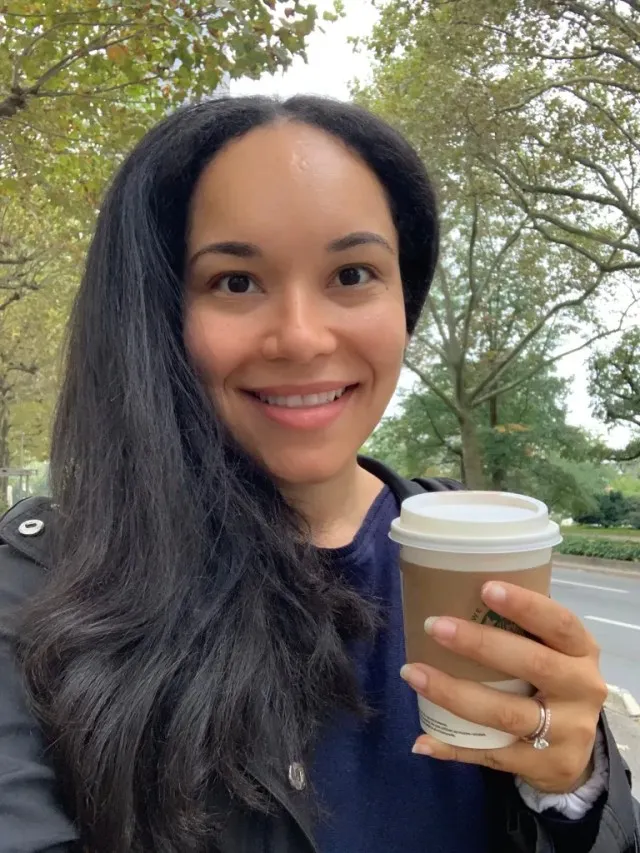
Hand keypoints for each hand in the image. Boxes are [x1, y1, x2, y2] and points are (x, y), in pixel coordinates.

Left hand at [400, 581, 607, 793]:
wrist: (577, 751)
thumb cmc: (552, 681)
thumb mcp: (553, 652)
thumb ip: (522, 630)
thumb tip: (455, 594)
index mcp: (581, 652)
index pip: (560, 623)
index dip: (526, 605)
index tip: (485, 588)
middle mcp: (582, 690)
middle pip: (533, 665)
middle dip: (480, 644)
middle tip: (434, 626)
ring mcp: (565, 732)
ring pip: (505, 713)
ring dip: (453, 693)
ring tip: (413, 674)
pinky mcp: (545, 766)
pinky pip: (491, 755)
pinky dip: (454, 747)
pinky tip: (422, 739)